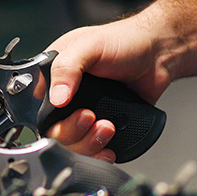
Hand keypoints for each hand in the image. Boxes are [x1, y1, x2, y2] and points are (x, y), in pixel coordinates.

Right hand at [44, 15, 173, 162]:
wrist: (158, 54)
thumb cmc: (124, 41)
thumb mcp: (88, 46)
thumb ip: (67, 68)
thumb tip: (56, 98)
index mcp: (53, 78)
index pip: (38, 109)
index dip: (52, 119)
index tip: (78, 111)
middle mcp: (65, 99)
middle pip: (54, 133)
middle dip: (74, 132)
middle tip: (92, 117)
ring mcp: (83, 114)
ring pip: (72, 145)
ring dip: (89, 143)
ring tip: (107, 127)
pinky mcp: (101, 126)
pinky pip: (92, 149)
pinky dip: (98, 153)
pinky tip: (108, 146)